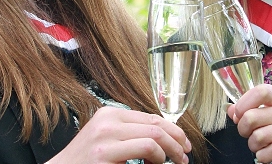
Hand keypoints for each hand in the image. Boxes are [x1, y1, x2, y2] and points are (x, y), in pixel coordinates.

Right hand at [47, 106, 190, 163]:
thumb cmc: (87, 161)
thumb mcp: (108, 139)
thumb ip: (130, 134)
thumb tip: (164, 137)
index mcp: (110, 113)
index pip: (151, 117)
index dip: (173, 130)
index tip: (183, 143)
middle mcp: (108, 120)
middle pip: (155, 126)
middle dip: (176, 141)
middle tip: (184, 155)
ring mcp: (105, 136)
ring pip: (153, 137)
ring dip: (169, 152)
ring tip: (173, 162)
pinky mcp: (105, 154)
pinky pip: (145, 149)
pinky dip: (158, 158)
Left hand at [227, 84, 271, 163]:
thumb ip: (257, 110)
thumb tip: (231, 110)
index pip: (260, 91)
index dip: (243, 102)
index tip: (238, 113)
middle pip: (252, 118)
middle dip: (243, 130)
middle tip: (247, 134)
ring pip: (259, 137)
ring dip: (253, 146)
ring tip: (259, 146)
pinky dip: (264, 158)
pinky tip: (267, 156)